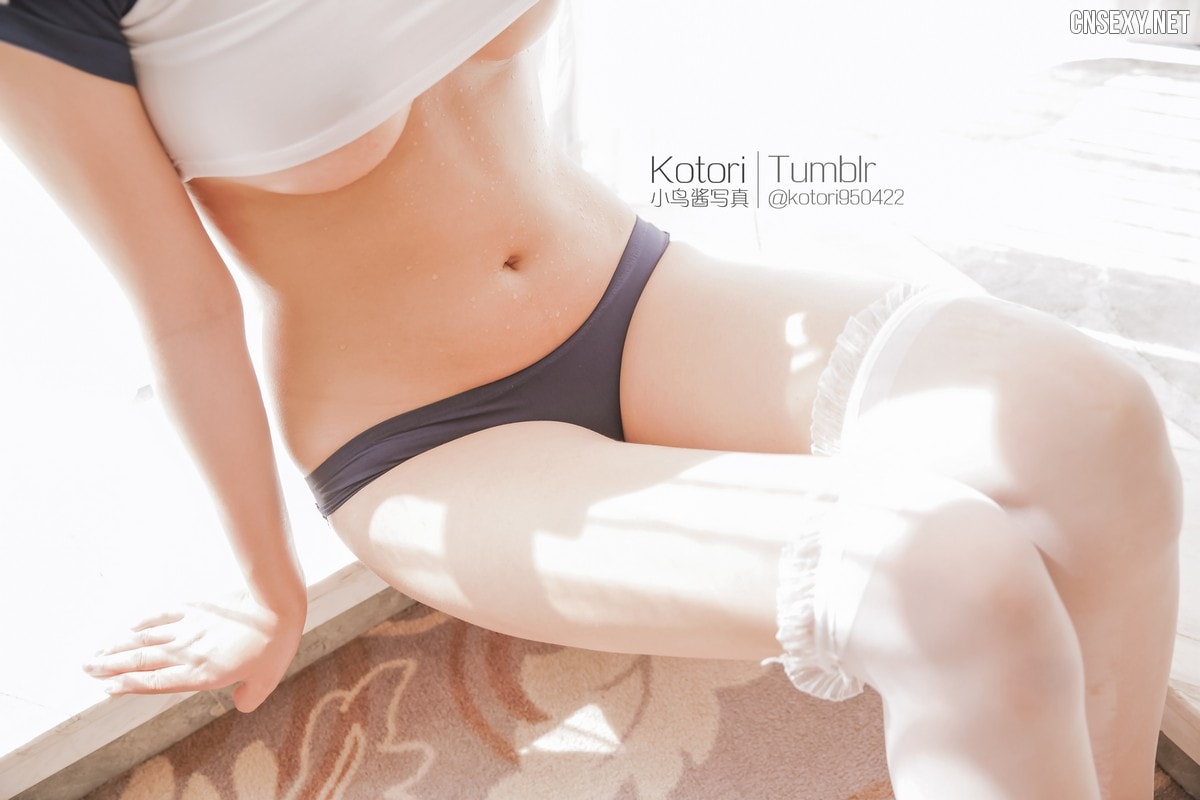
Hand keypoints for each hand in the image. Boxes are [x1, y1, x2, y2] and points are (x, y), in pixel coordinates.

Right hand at [83, 593, 304, 712]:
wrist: (275, 603)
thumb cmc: (274, 643)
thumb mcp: (267, 679)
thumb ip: (250, 697)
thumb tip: (240, 704)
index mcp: (202, 674)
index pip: (156, 682)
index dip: (129, 685)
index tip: (106, 688)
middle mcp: (187, 652)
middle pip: (141, 660)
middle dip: (111, 666)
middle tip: (86, 669)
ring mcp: (189, 628)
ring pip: (145, 639)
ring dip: (119, 645)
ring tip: (96, 652)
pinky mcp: (196, 607)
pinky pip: (163, 615)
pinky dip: (143, 621)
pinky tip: (130, 625)